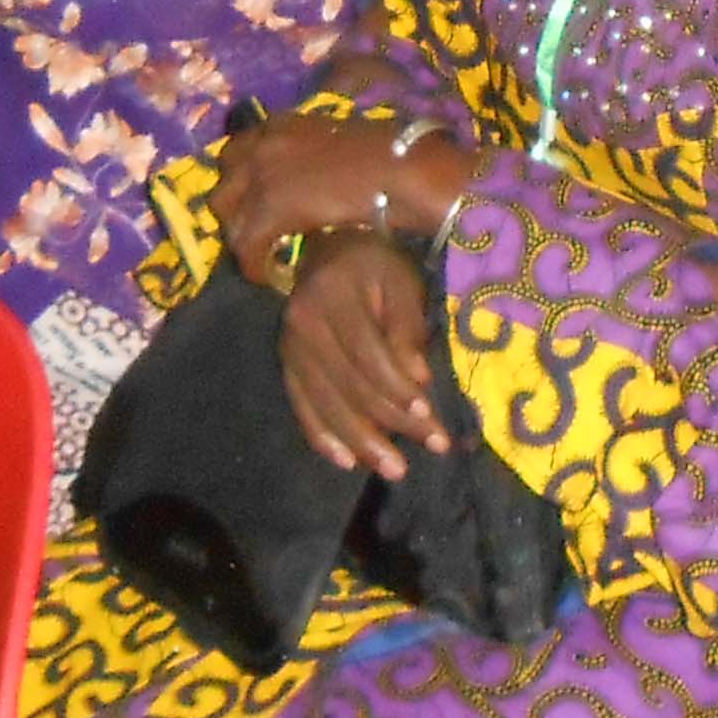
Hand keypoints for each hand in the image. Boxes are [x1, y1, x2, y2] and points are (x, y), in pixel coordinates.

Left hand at [205, 106, 472, 279]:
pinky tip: (269, 277)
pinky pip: (245, 245)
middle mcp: (263, 146)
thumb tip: (308, 178)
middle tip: (254, 230)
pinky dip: (254, 265)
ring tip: (261, 255)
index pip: (238, 149)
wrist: (399, 170)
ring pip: (227, 216)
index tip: (253, 199)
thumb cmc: (386, 154)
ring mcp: (262, 176)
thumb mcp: (337, 139)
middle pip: (223, 182)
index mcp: (281, 124)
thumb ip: (312, 151)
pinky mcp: (269, 210)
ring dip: (241, 238)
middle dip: (233, 209)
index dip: (241, 179)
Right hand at [275, 235, 449, 480]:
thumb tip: (417, 380)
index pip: (370, 356)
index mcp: (336, 297)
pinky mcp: (286, 362)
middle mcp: (305, 324)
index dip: (399, 389)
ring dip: (363, 442)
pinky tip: (346, 461)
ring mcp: (290, 346)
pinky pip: (302, 405)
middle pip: (351, 386)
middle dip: (393, 423)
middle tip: (432, 448)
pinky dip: (323, 437)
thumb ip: (407, 328)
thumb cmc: (375, 264)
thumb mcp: (400, 281)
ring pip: (327, 403)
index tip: (430, 415)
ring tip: (395, 470)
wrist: (326, 248)